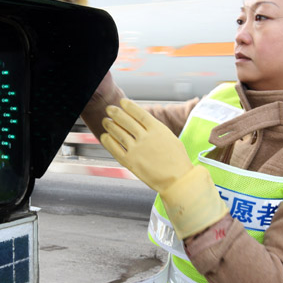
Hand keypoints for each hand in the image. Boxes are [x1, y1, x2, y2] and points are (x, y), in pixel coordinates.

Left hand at [100, 99, 228, 238]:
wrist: (178, 180)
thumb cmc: (177, 160)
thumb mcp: (170, 138)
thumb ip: (155, 129)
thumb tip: (142, 122)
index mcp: (157, 129)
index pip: (139, 113)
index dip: (128, 106)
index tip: (122, 101)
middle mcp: (145, 137)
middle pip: (126, 121)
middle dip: (116, 113)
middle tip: (109, 109)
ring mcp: (137, 150)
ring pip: (118, 133)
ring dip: (110, 125)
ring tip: (105, 121)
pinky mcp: (130, 162)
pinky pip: (115, 149)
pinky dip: (108, 141)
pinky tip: (104, 136)